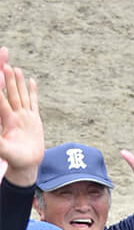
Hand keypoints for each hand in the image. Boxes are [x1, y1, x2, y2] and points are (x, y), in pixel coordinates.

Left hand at [0, 57, 43, 180]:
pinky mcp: (34, 120)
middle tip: (5, 64)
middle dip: (7, 79)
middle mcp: (14, 115)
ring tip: (15, 69)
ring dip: (17, 82)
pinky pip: (33, 103)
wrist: (25, 165)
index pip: (1, 100)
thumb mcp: (4, 150)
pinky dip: (33, 92)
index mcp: (7, 120)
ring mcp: (24, 116)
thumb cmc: (13, 159)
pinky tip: (31, 81)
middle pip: (10, 93)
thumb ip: (0, 142)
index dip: (0, 88)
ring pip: (20, 95)